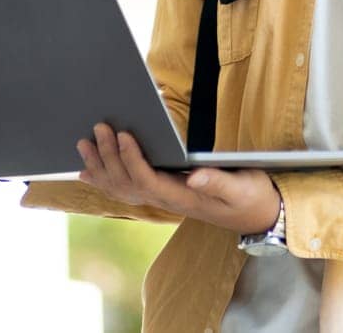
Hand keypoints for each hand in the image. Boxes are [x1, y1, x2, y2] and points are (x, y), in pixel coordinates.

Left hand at [75, 122, 280, 234]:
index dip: (132, 159)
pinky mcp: (163, 193)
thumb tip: (195, 175)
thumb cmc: (252, 198)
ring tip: (84, 144)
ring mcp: (163, 199)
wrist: (258, 215)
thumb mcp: (243, 188)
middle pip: (128, 183)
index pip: (148, 181)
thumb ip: (218, 182)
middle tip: (98, 128)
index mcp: (184, 197)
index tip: (123, 134)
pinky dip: (105, 179)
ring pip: (122, 188)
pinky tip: (89, 171)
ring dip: (101, 167)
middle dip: (109, 157)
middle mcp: (167, 200)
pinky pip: (127, 189)